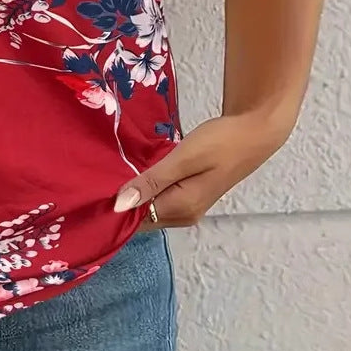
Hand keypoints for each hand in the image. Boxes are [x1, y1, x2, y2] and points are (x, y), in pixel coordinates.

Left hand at [113, 112, 290, 227]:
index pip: (135, 219)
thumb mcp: (182, 159)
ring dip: (136, 191)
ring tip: (115, 169)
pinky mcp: (192, 194)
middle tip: (102, 173)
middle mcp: (184, 215)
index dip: (115, 205)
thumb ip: (151, 182)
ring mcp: (190, 207)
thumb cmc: (220, 142)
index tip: (95, 185)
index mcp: (181, 210)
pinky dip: (149, 186)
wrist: (255, 131)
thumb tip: (118, 206)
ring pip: (151, 205)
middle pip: (142, 215)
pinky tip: (138, 170)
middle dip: (123, 199)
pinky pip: (161, 196)